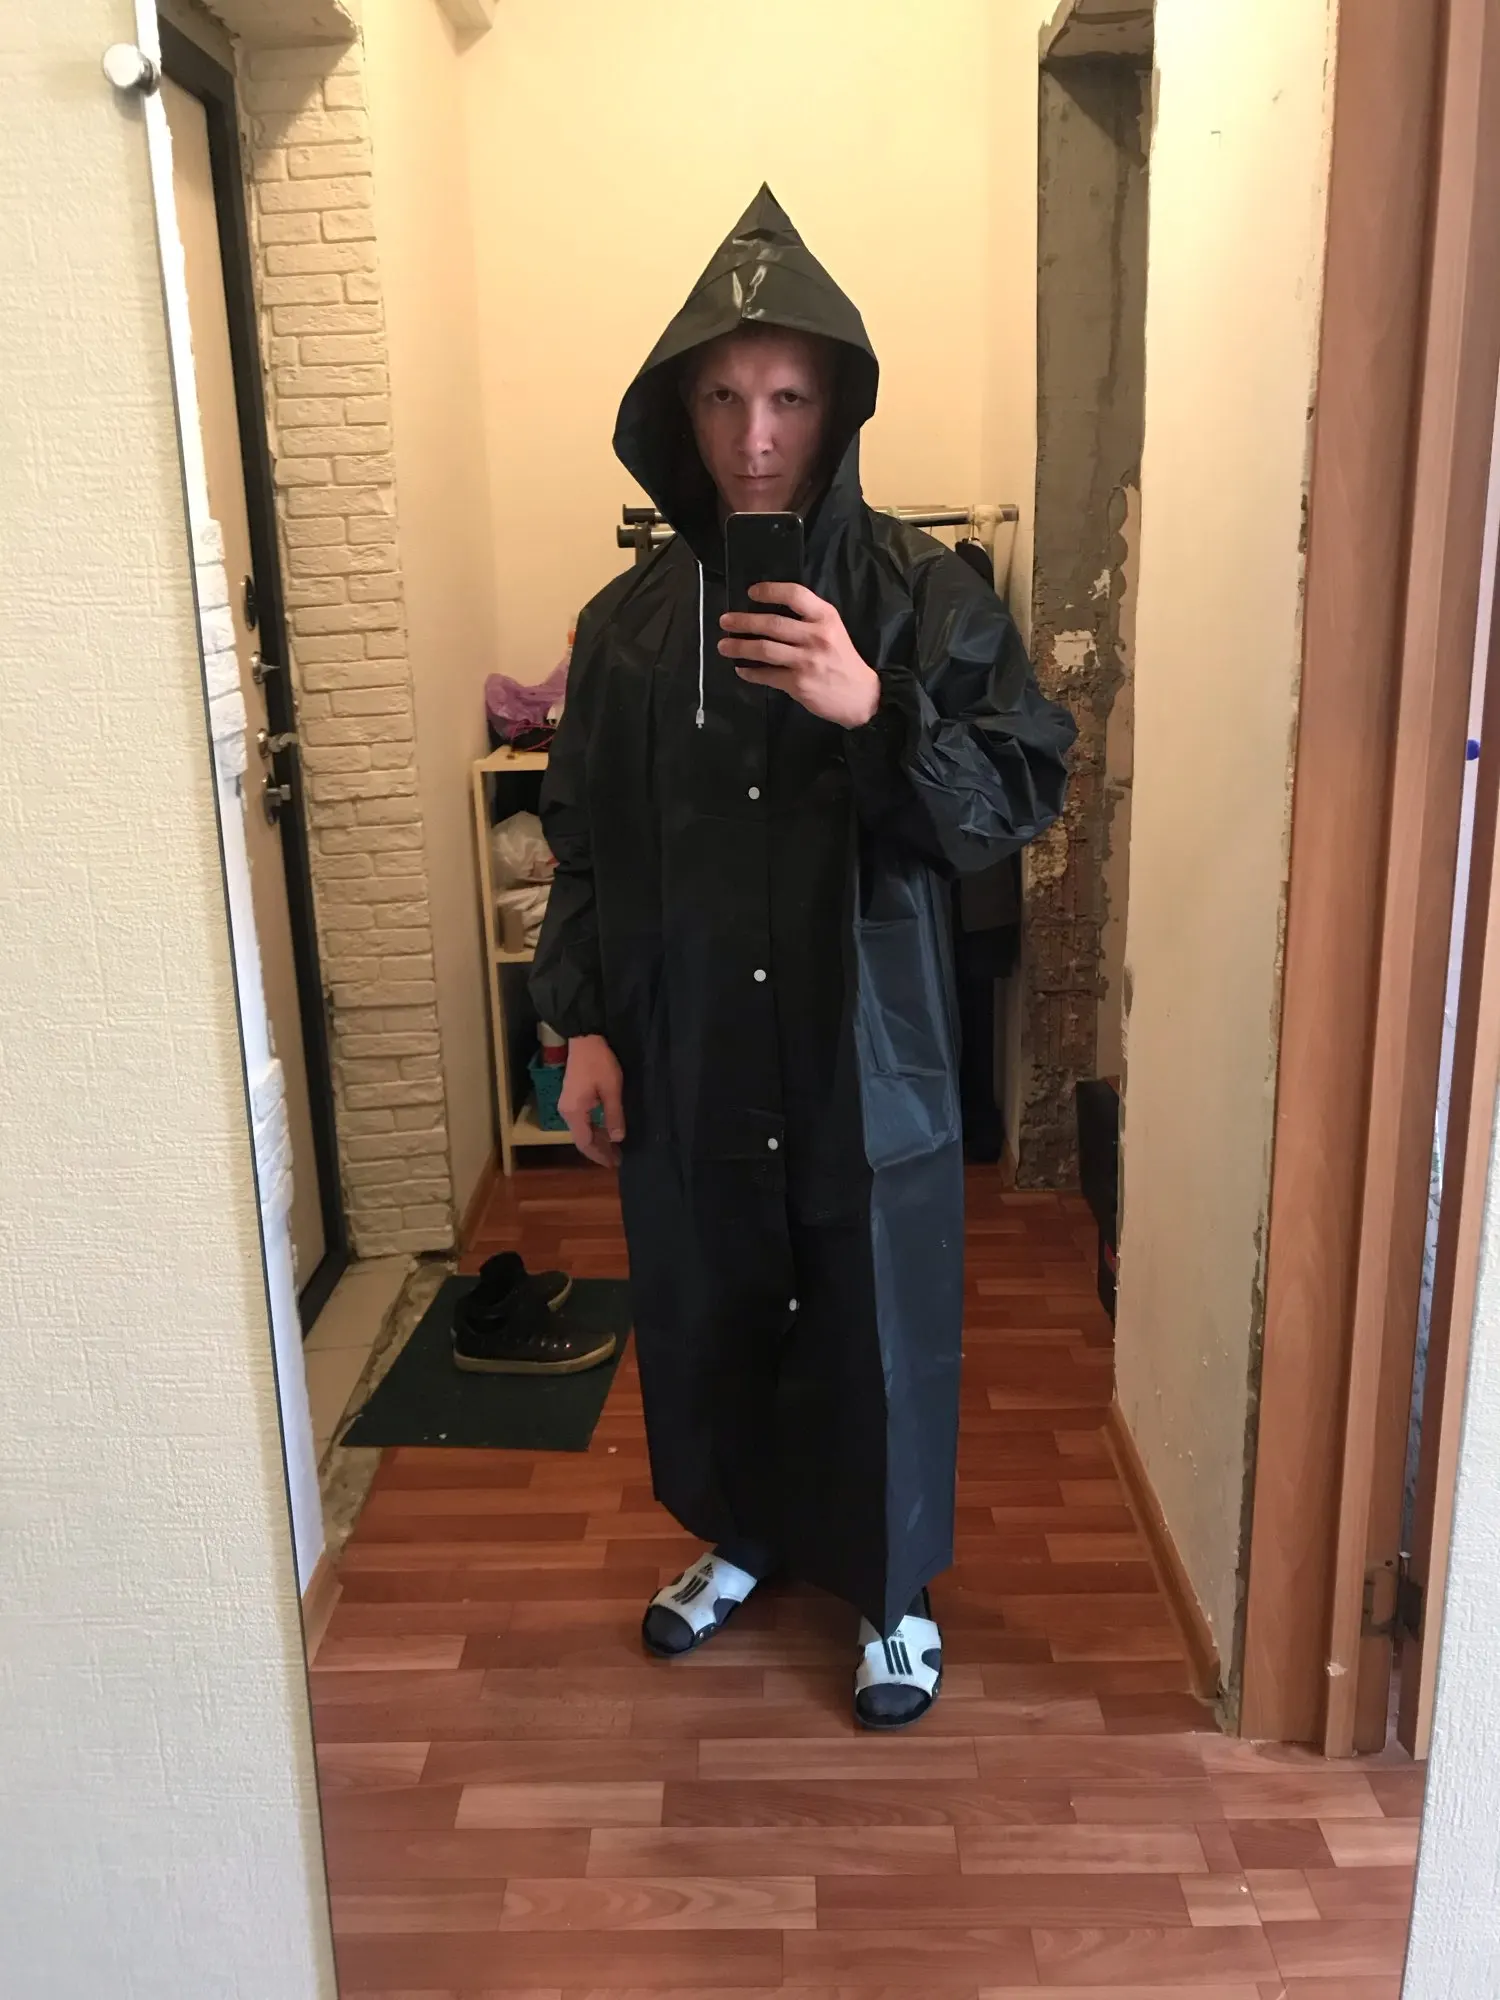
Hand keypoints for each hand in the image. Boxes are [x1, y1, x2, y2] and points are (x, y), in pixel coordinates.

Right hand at [559, 1034, 624, 1167]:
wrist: (585, 1038)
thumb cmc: (599, 1062)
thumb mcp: (612, 1089)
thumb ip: (614, 1115)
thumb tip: (617, 1139)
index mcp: (574, 1112)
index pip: (585, 1143)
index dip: (599, 1155)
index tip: (614, 1163)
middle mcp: (567, 1111)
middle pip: (582, 1139)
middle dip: (599, 1150)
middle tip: (618, 1159)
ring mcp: (567, 1104)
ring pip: (582, 1130)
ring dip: (597, 1139)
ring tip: (615, 1147)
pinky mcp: (571, 1097)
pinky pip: (582, 1121)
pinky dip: (594, 1128)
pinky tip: (606, 1130)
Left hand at [719, 582, 880, 728]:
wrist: (862, 696)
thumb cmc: (843, 660)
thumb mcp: (833, 630)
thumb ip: (808, 619)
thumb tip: (769, 613)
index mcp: (825, 617)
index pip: (794, 595)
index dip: (769, 591)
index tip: (751, 593)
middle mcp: (816, 636)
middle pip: (772, 624)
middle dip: (743, 621)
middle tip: (724, 621)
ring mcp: (806, 661)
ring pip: (764, 649)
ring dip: (739, 647)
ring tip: (723, 645)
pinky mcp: (799, 684)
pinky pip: (767, 675)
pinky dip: (750, 673)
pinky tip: (741, 670)